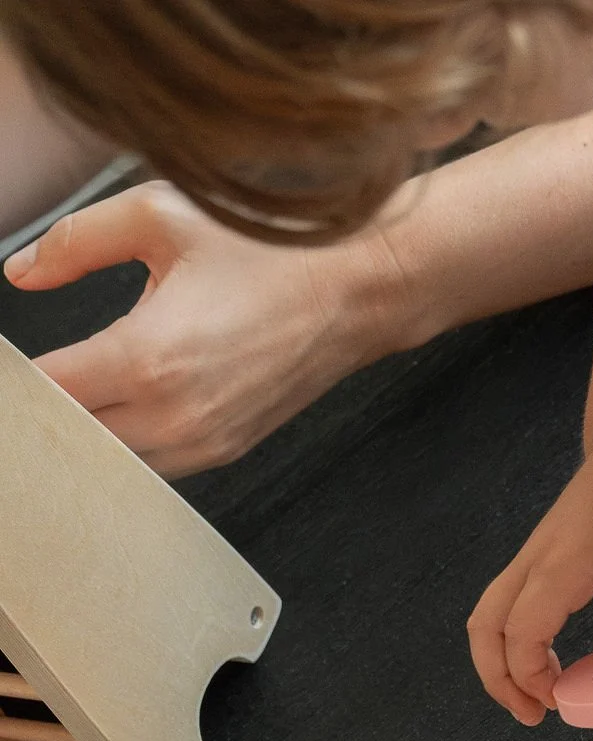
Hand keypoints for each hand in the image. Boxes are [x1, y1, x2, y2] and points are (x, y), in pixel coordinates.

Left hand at [3, 182, 398, 475]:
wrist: (352, 293)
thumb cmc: (270, 254)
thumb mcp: (159, 218)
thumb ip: (75, 242)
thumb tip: (23, 271)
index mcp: (145, 358)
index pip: (46, 390)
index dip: (17, 378)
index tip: (12, 363)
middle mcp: (172, 415)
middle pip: (71, 436)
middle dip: (48, 407)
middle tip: (40, 377)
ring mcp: (200, 443)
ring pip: (110, 459)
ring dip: (88, 429)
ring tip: (81, 387)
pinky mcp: (222, 452)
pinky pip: (151, 463)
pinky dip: (127, 440)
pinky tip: (123, 404)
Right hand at [467, 438, 592, 725]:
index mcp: (562, 566)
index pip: (522, 633)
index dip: (531, 676)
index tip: (561, 703)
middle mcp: (533, 564)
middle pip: (485, 629)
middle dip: (499, 681)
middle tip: (533, 716)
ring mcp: (528, 561)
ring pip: (486, 619)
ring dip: (498, 664)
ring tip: (534, 698)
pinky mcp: (535, 563)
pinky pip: (504, 610)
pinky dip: (511, 644)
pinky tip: (547, 665)